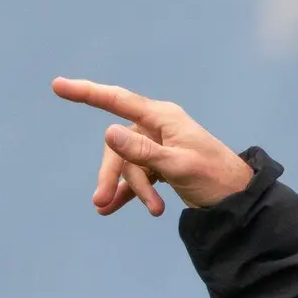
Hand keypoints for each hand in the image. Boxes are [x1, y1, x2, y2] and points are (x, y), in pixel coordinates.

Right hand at [51, 77, 253, 215]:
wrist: (239, 200)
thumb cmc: (214, 177)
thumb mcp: (177, 166)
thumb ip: (142, 152)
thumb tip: (108, 132)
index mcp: (163, 117)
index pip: (117, 100)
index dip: (87, 92)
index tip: (58, 86)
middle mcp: (158, 127)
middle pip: (119, 145)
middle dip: (112, 174)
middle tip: (101, 202)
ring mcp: (158, 145)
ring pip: (128, 164)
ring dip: (131, 189)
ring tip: (153, 211)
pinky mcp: (161, 164)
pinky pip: (137, 176)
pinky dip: (130, 192)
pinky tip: (113, 208)